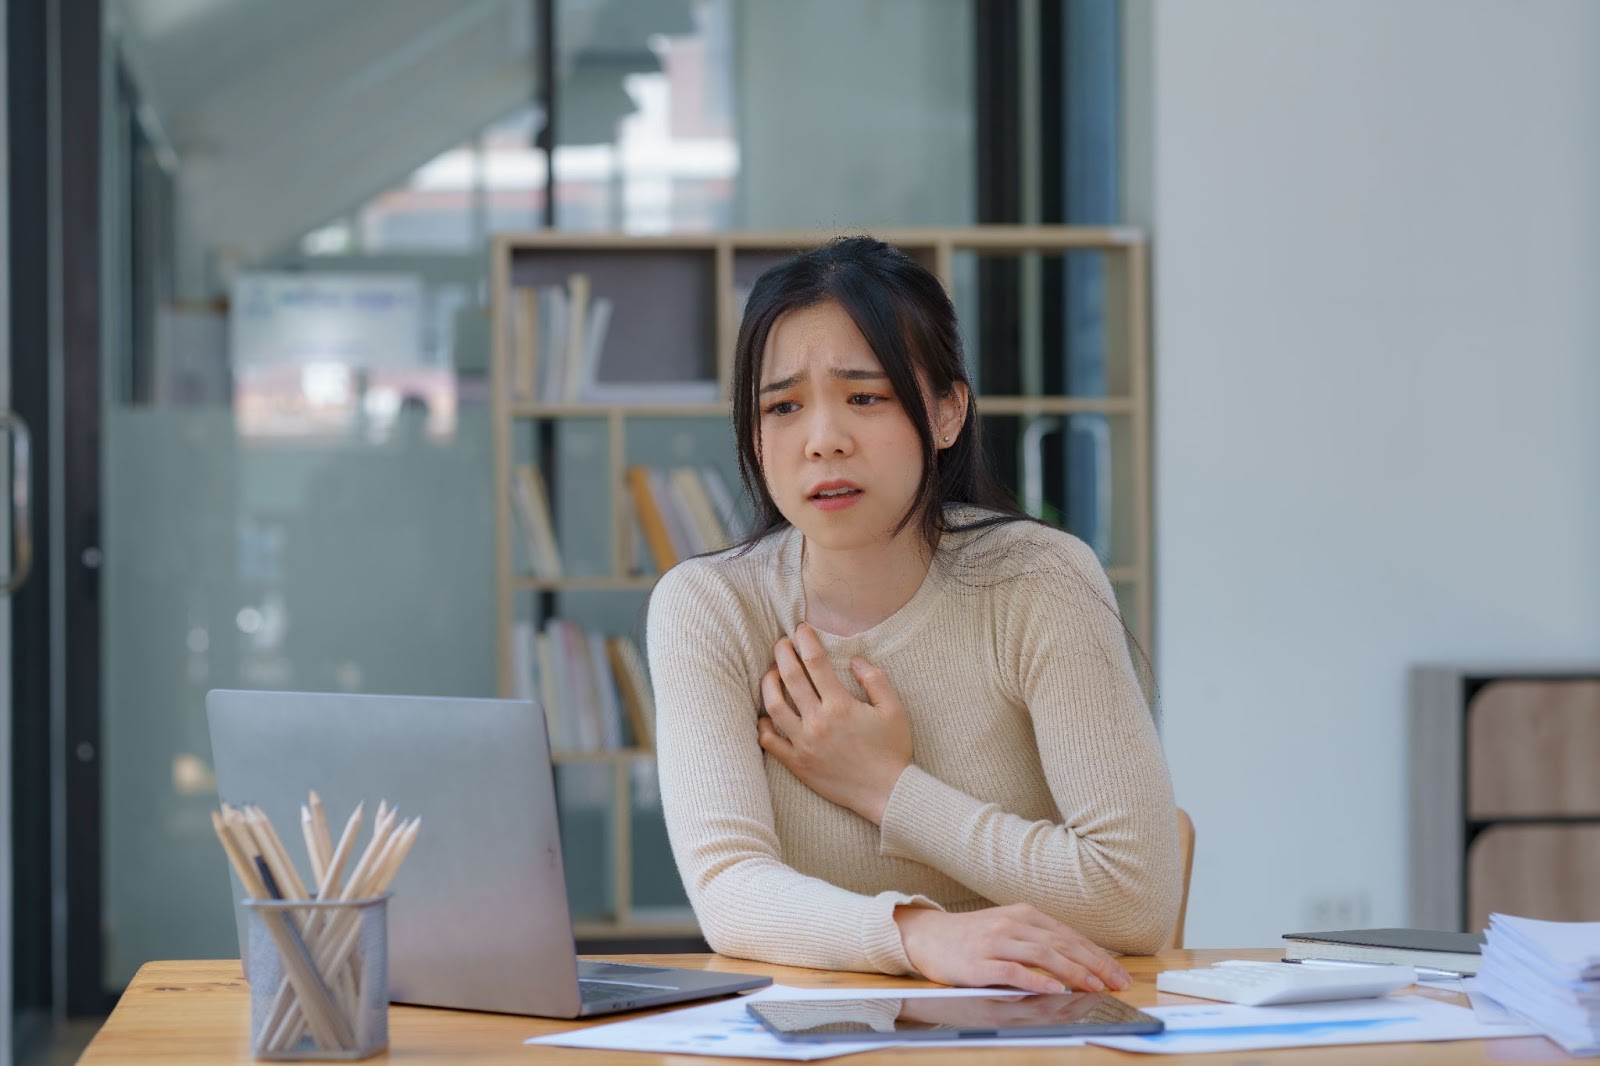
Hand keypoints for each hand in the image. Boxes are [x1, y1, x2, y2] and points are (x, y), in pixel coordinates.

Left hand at [756, 623, 912, 823]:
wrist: (887, 793)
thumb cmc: (892, 750)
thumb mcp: (894, 710)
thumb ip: (875, 679)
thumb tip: (855, 659)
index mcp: (841, 705)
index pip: (815, 662)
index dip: (805, 640)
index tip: (800, 628)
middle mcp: (818, 721)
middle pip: (790, 677)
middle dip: (782, 653)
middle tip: (781, 642)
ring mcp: (804, 743)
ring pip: (773, 706)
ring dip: (768, 683)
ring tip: (771, 672)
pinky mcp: (797, 763)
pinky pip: (770, 741)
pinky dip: (761, 725)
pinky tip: (764, 714)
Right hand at [893, 904, 1131, 994]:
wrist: (930, 936)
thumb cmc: (974, 937)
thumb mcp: (1010, 929)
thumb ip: (1040, 941)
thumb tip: (1080, 961)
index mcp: (1025, 914)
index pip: (1070, 936)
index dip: (1097, 955)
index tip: (1119, 974)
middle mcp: (1013, 924)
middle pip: (1061, 944)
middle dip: (1094, 965)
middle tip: (1117, 983)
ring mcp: (996, 942)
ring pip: (1042, 955)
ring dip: (1072, 971)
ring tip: (1094, 986)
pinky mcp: (980, 962)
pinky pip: (1013, 971)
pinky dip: (1036, 980)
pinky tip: (1054, 988)